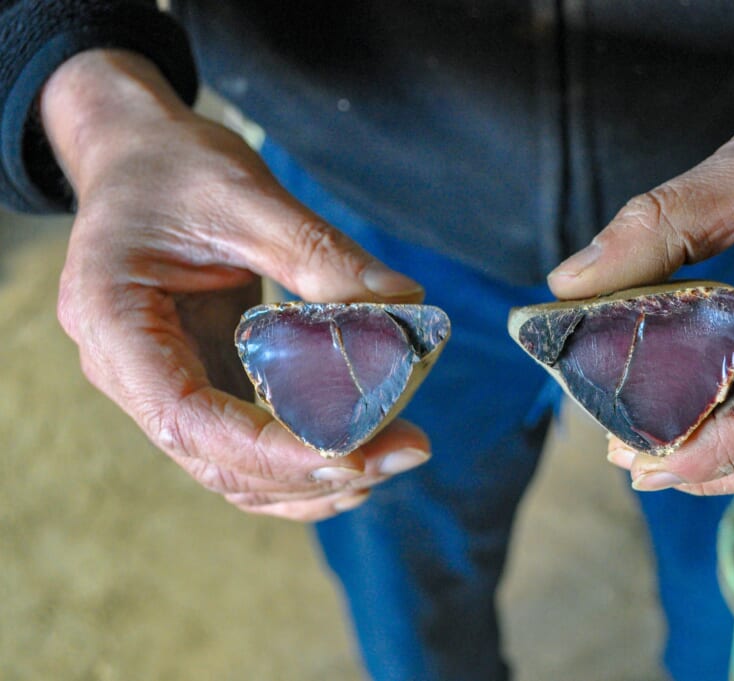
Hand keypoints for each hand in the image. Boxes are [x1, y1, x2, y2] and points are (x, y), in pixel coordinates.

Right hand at [44, 50, 430, 519]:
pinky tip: (355, 459)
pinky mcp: (195, 379)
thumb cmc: (175, 165)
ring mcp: (157, 382)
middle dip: (310, 471)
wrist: (137, 154)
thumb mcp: (247, 195)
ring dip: (308, 480)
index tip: (354, 455)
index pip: (187, 418)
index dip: (272, 451)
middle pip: (213, 457)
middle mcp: (125, 368)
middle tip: (403, 450)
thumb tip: (405, 307)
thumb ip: (320, 253)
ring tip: (391, 457)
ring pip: (228, 467)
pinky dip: (294, 461)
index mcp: (114, 320)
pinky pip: (241, 442)